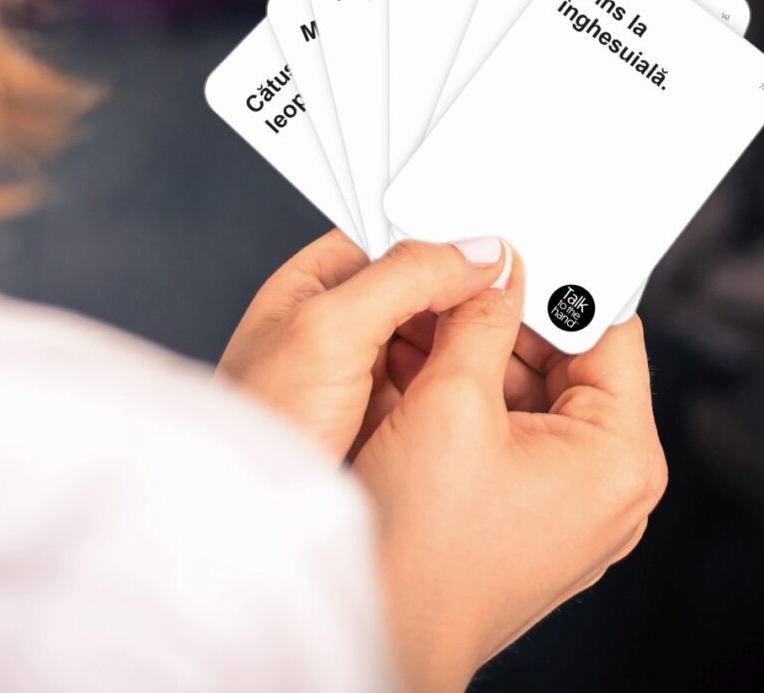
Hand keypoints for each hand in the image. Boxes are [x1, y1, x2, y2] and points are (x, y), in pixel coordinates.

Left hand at [218, 232, 511, 459]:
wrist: (253, 524)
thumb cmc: (262, 420)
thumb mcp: (330, 328)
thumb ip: (406, 277)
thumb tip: (477, 253)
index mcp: (314, 283)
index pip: (393, 239)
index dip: (444, 243)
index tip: (494, 255)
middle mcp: (339, 323)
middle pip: (422, 292)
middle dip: (464, 301)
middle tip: (509, 306)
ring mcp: (363, 374)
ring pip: (437, 342)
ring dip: (468, 347)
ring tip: (500, 353)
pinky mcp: (385, 420)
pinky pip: (439, 388)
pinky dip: (464, 388)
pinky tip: (484, 392)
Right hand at [352, 251, 665, 691]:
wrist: (379, 633)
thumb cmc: (421, 555)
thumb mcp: (451, 403)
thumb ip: (481, 318)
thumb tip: (497, 267)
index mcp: (621, 458)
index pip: (611, 330)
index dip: (565, 277)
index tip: (526, 242)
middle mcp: (608, 483)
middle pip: (571, 358)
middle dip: (510, 312)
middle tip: (465, 272)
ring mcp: (571, 501)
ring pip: (535, 389)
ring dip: (483, 347)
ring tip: (435, 311)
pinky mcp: (531, 508)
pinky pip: (514, 425)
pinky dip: (473, 388)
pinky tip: (427, 354)